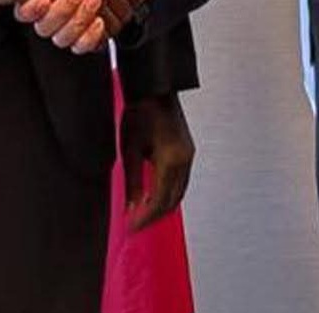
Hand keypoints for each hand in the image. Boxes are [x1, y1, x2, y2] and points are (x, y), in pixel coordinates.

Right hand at [0, 0, 139, 35]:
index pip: (24, 9)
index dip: (30, 10)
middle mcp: (53, 9)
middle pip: (46, 27)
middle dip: (61, 12)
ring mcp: (71, 22)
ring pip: (64, 38)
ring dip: (77, 22)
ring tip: (93, 0)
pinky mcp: (90, 31)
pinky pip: (85, 46)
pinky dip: (91, 37)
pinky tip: (98, 21)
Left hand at [119, 93, 194, 230]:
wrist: (154, 89)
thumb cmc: (140, 113)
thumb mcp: (130, 150)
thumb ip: (132, 182)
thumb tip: (131, 208)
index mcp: (170, 161)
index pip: (159, 202)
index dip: (145, 219)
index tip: (131, 228)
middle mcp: (184, 160)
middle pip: (172, 201)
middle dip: (154, 216)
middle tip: (136, 225)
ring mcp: (189, 155)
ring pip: (179, 192)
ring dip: (162, 206)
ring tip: (143, 214)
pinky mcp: (187, 150)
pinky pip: (181, 180)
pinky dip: (169, 192)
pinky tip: (155, 195)